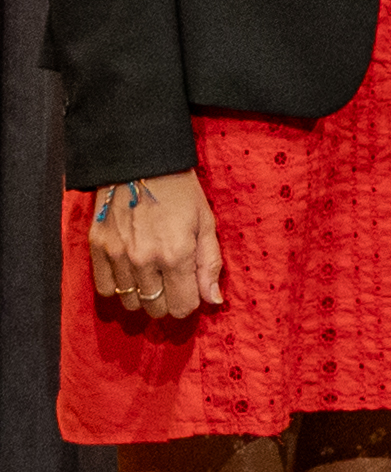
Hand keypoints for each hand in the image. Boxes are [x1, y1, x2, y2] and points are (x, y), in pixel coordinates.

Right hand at [87, 171, 223, 320]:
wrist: (140, 162)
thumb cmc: (181, 191)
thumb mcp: (206, 223)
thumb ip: (209, 264)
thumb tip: (212, 300)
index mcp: (176, 254)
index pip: (182, 307)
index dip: (190, 301)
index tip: (190, 289)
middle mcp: (144, 260)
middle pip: (156, 309)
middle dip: (168, 300)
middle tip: (172, 280)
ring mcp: (117, 255)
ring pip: (130, 303)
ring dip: (143, 295)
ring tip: (152, 275)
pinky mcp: (97, 248)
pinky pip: (105, 289)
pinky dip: (118, 287)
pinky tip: (130, 273)